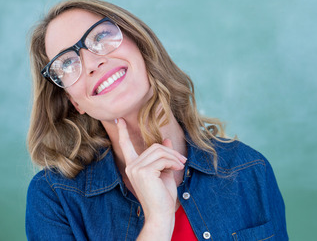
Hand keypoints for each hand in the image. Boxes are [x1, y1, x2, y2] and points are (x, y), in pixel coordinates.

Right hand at [116, 118, 186, 238]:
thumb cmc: (162, 195)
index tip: (119, 119)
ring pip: (159, 151)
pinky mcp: (144, 172)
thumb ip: (163, 156)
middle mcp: (131, 166)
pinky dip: (173, 162)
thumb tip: (166, 139)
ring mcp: (135, 168)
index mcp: (133, 165)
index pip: (125, 145)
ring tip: (181, 165)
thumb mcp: (164, 171)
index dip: (123, 131)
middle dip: (171, 152)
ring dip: (174, 157)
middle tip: (182, 161)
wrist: (161, 213)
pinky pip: (163, 159)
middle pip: (154, 147)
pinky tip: (177, 169)